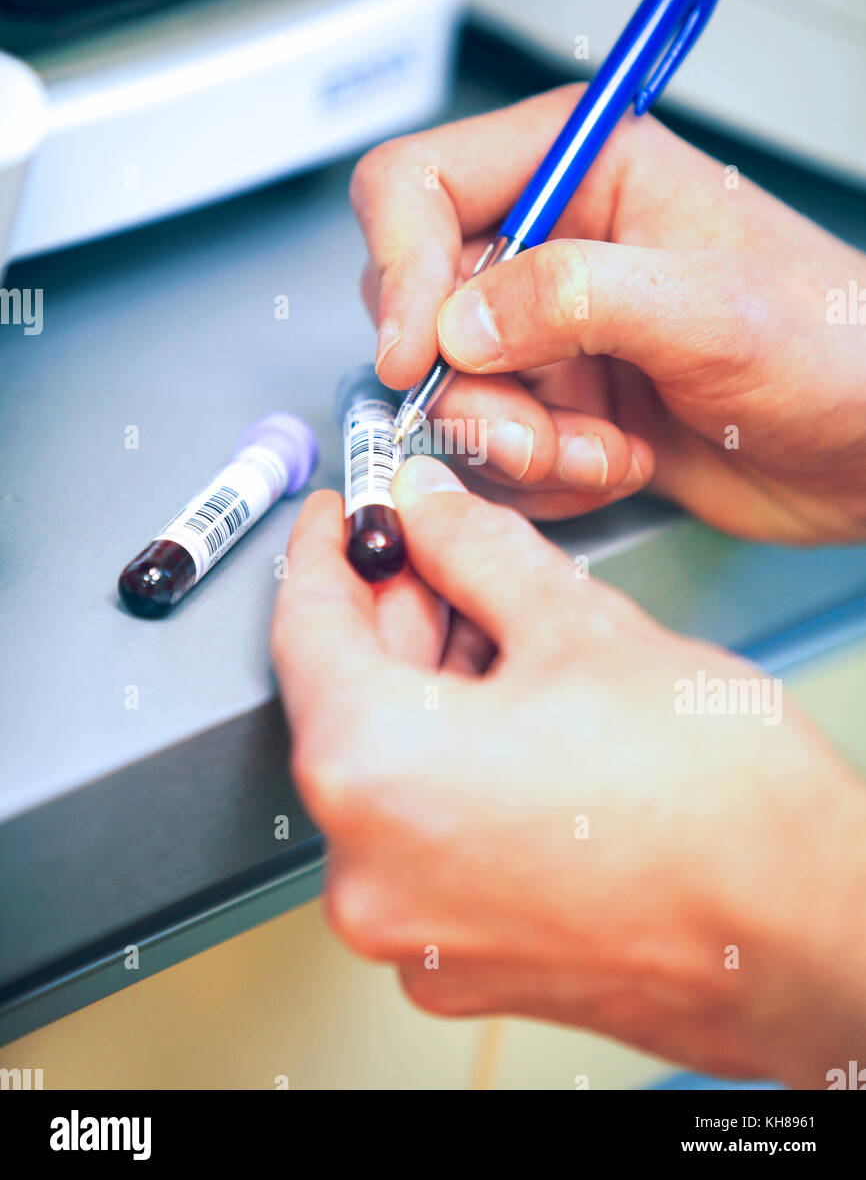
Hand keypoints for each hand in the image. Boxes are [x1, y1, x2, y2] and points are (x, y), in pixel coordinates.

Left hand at [271, 456, 865, 1086]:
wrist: (805, 935)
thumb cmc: (716, 805)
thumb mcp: (580, 627)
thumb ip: (476, 551)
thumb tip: (428, 509)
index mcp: (373, 774)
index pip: (304, 628)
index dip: (325, 551)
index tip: (340, 515)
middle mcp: (368, 871)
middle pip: (345, 703)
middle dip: (394, 617)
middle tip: (439, 556)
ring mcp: (412, 932)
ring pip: (388, 772)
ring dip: (429, 692)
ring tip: (502, 632)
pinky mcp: (461, 962)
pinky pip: (423, 836)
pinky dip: (450, 767)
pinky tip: (515, 716)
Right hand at [350, 87, 865, 541]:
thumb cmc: (834, 346)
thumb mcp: (711, 309)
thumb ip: (574, 296)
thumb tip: (454, 322)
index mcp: (578, 169)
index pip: (418, 184)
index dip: (398, 266)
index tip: (413, 351)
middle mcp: (548, 245)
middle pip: (417, 304)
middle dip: (472, 387)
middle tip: (539, 432)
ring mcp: (548, 332)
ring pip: (450, 390)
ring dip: (517, 445)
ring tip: (605, 450)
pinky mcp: (556, 403)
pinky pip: (490, 449)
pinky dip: (544, 478)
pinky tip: (620, 463)